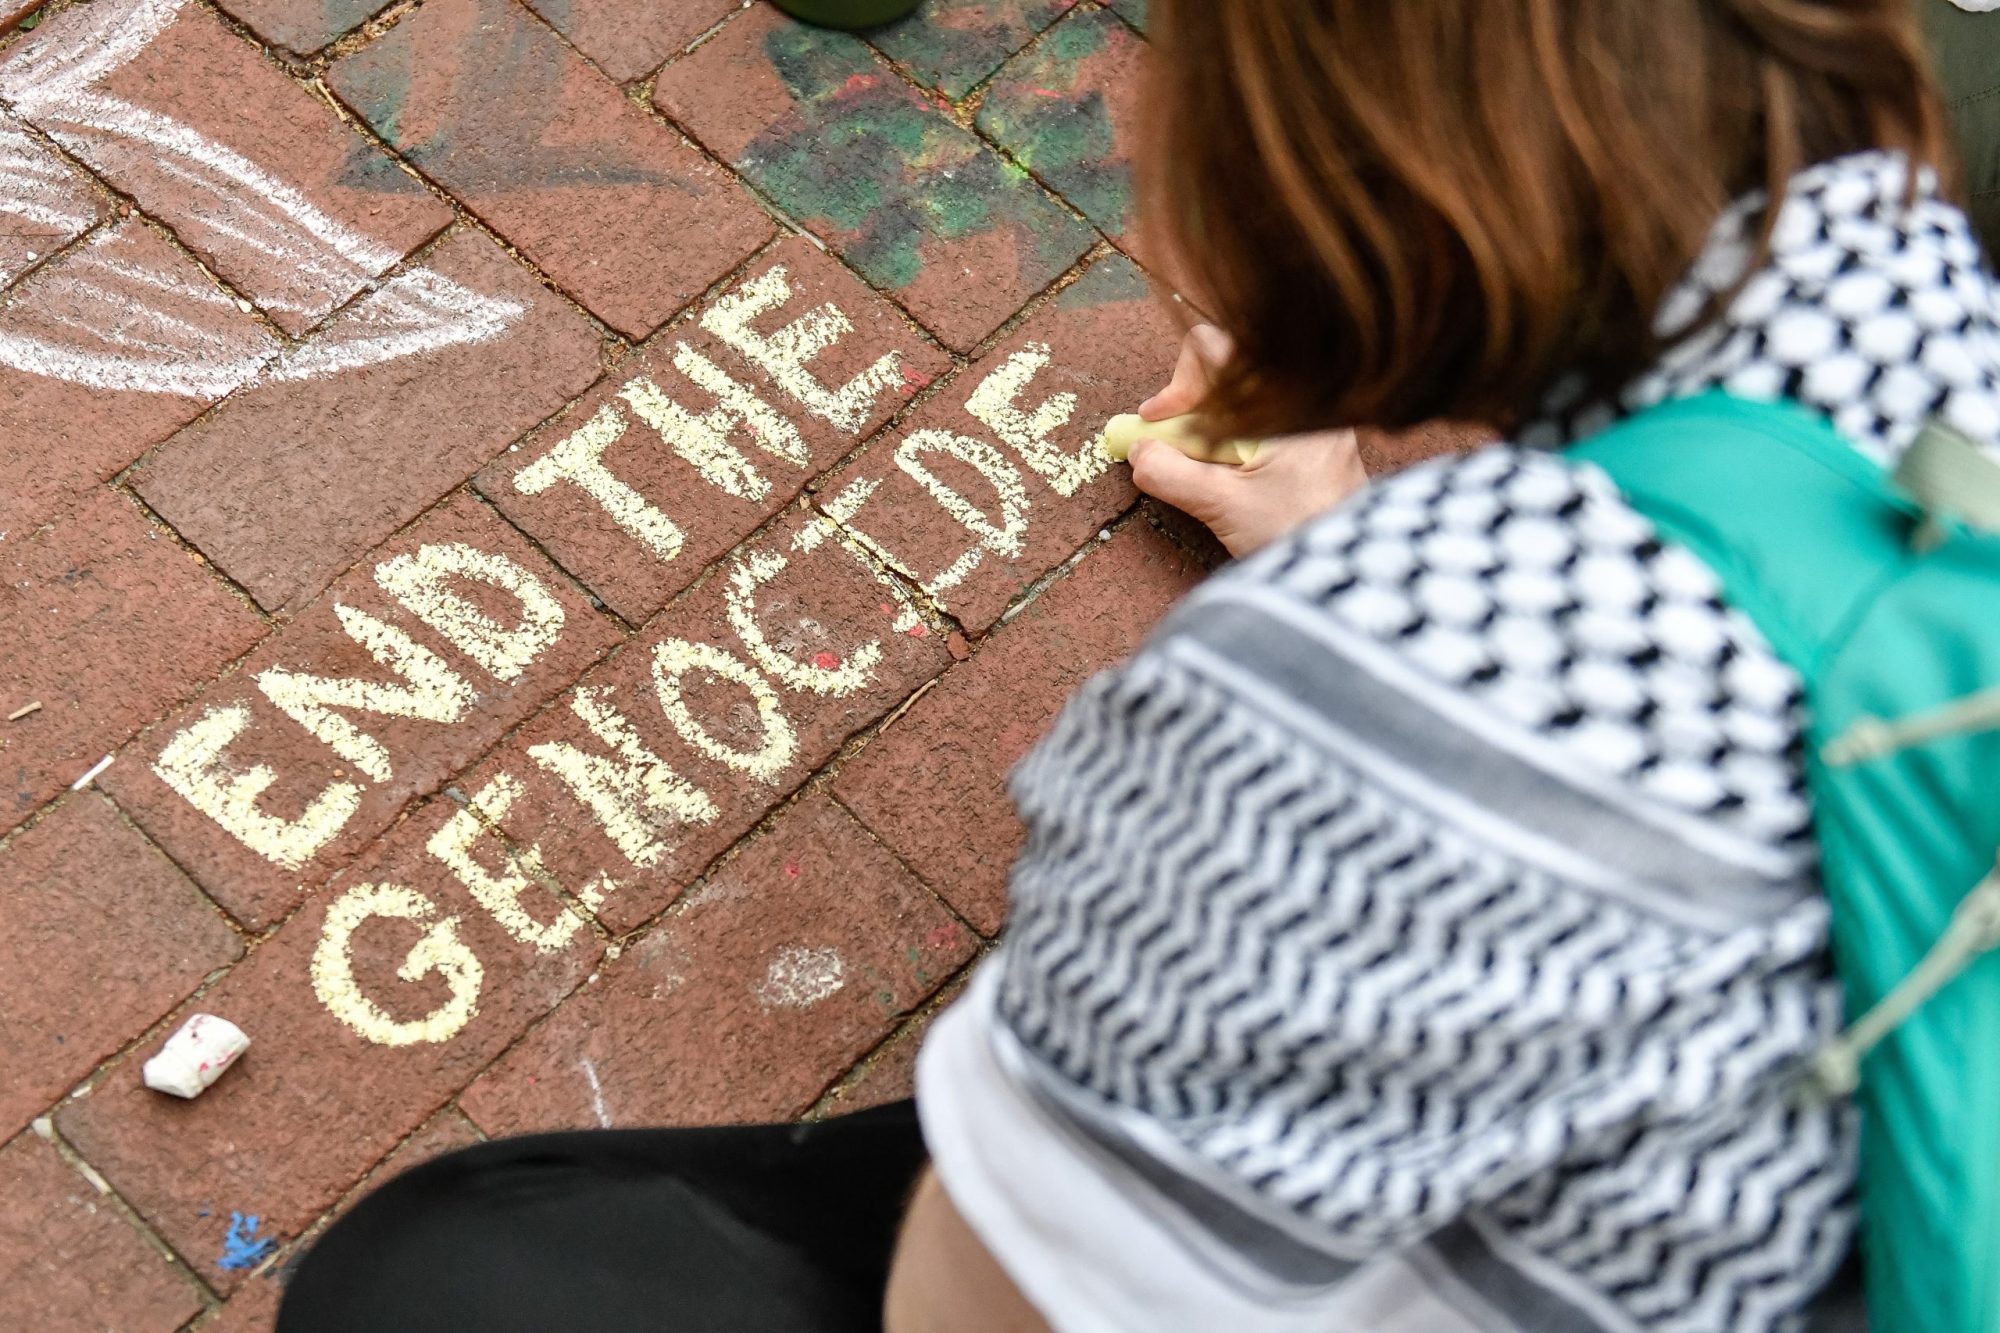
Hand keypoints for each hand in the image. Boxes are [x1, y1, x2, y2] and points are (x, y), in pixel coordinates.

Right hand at [1128, 325, 1366, 558]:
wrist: (1354, 572)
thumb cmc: (1300, 531)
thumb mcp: (1224, 505)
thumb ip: (1172, 473)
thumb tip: (1138, 452)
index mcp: (1285, 395)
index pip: (1213, 350)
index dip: (1175, 384)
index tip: (1157, 423)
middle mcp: (1305, 396)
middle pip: (1226, 376)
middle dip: (1192, 412)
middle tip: (1173, 449)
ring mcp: (1315, 419)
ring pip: (1243, 403)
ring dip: (1212, 433)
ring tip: (1205, 473)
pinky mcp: (1318, 443)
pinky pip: (1264, 425)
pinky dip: (1236, 444)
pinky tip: (1233, 479)